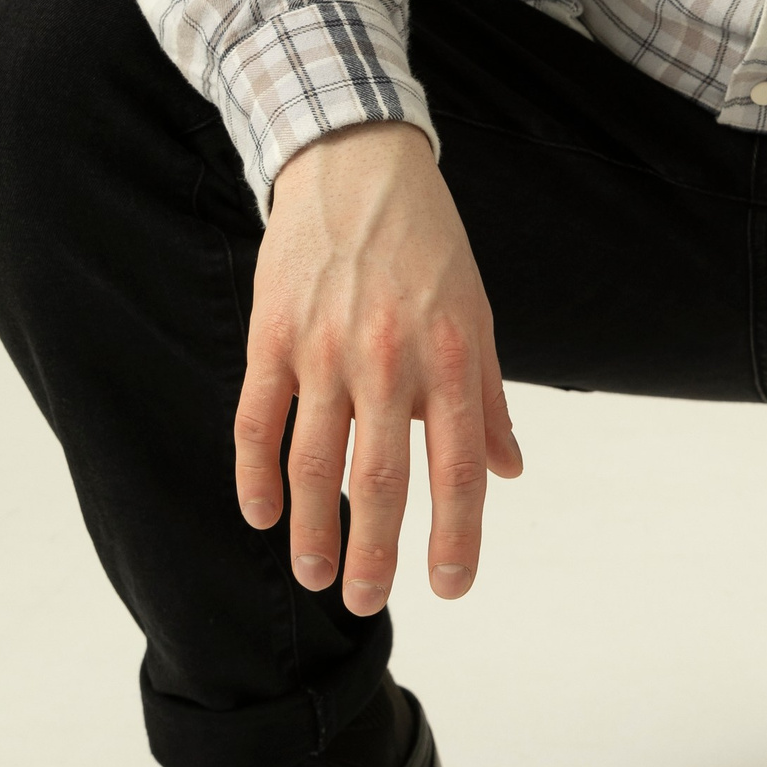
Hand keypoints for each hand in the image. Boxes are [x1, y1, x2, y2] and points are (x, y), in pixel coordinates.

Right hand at [234, 119, 521, 616]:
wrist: (355, 163)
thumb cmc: (427, 244)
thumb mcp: (476, 314)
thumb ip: (487, 398)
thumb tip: (509, 470)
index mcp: (449, 357)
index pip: (457, 469)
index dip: (456, 536)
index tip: (451, 587)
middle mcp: (388, 359)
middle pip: (380, 481)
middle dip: (374, 554)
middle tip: (368, 604)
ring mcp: (323, 348)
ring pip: (314, 462)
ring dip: (312, 530)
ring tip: (316, 577)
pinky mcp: (271, 335)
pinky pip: (257, 420)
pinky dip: (256, 475)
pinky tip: (262, 515)